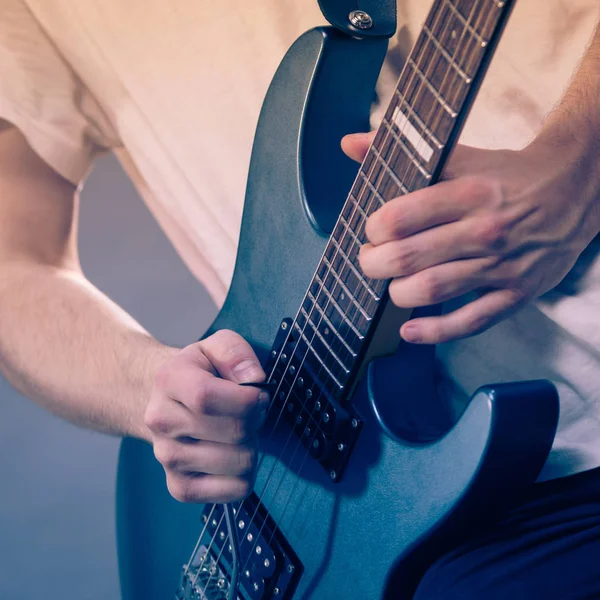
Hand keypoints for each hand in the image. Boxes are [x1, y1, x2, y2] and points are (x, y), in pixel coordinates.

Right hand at [144, 330, 268, 502]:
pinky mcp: (180, 487)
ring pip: (239, 463)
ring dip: (252, 445)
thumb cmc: (199, 372)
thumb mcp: (216, 345)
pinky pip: (235, 490)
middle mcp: (161, 421)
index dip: (246, 399)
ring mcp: (167, 458)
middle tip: (249, 411)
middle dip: (255, 419)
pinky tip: (234, 454)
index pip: (207, 397)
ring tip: (238, 432)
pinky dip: (246, 474)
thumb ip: (235, 353)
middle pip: (233, 431)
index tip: (259, 395)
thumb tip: (253, 380)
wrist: (164, 400)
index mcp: (169, 380)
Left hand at [342, 131, 599, 343]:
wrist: (574, 189)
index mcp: (467, 192)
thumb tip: (349, 142)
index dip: (373, 229)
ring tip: (391, 285)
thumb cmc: (508, 175)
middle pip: (407, 258)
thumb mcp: (459, 154)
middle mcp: (483, 230)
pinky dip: (435, 331)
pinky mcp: (517, 293)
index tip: (372, 231)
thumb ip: (403, 151)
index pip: (399, 218)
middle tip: (371, 259)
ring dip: (397, 294)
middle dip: (374, 264)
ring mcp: (502, 265)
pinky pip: (471, 321)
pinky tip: (410, 331)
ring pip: (431, 290)